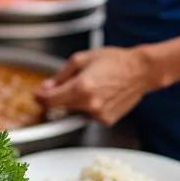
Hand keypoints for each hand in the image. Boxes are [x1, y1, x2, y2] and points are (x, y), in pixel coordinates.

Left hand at [35, 47, 158, 125]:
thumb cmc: (115, 61)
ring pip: (75, 111)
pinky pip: (89, 114)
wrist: (141, 71)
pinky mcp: (106, 120)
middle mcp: (89, 104)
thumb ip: (61, 75)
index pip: (48, 100)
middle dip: (60, 96)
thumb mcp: (81, 59)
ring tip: (93, 86)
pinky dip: (90, 106)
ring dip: (76, 101)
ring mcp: (98, 115)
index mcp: (81, 88)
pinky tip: (101, 94)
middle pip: (61, 107)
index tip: (38, 94)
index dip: (40, 96)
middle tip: (70, 83)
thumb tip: (48, 86)